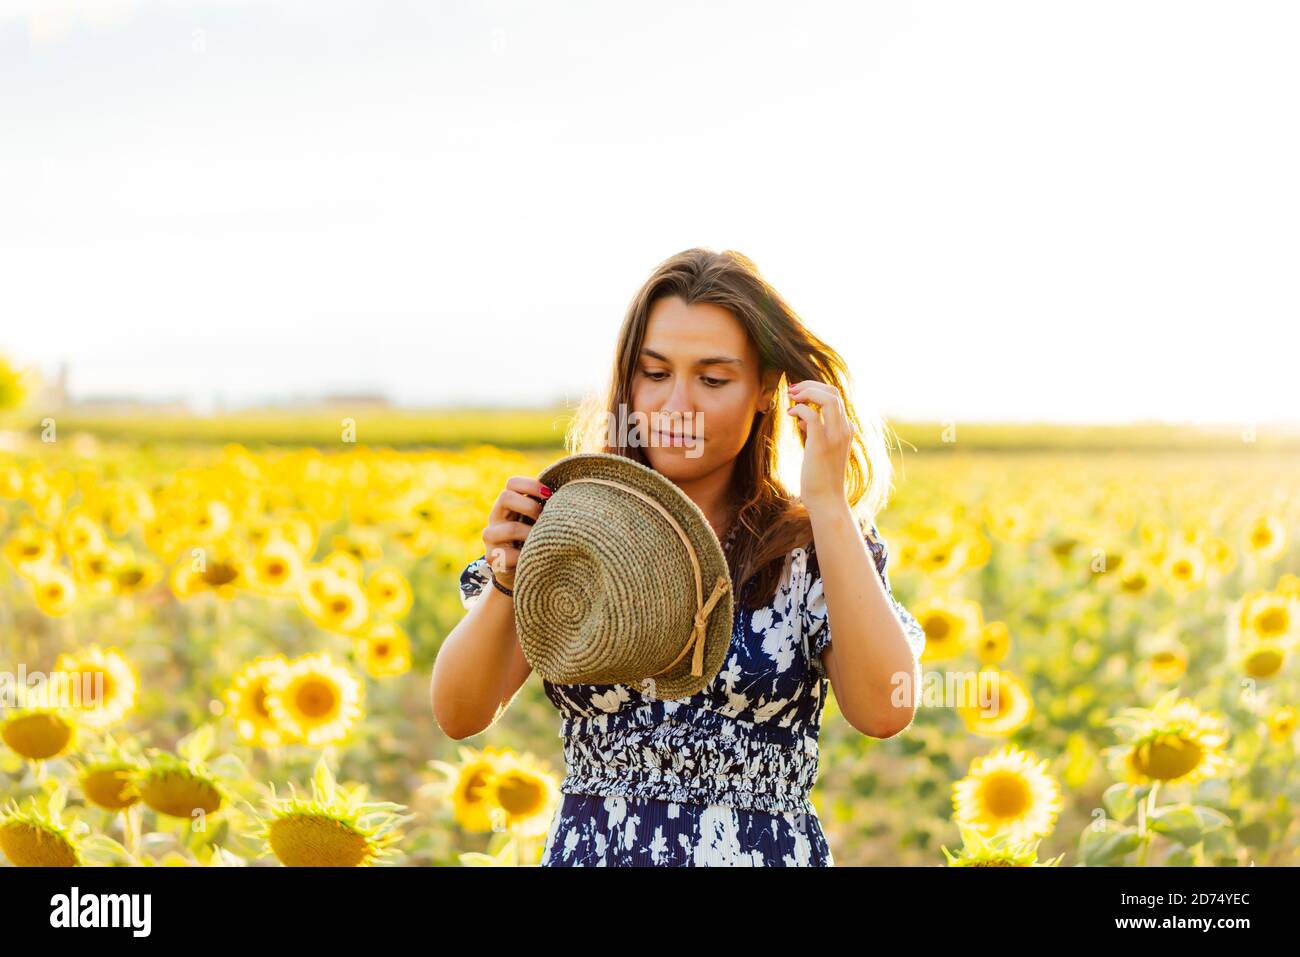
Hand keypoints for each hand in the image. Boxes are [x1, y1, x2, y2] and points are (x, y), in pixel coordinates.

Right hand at [481, 476, 551, 588]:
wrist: (521, 572)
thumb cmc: (535, 540)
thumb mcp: (538, 520)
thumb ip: (545, 507)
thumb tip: (572, 494)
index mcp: (507, 504)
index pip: (512, 483)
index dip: (531, 485)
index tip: (549, 494)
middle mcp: (495, 517)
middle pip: (506, 497)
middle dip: (531, 506)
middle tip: (545, 518)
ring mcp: (491, 537)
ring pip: (511, 528)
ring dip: (532, 533)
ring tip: (543, 540)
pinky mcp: (493, 557)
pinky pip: (511, 554)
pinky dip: (527, 556)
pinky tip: (536, 558)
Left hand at [786, 380, 851, 509]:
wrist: (827, 500)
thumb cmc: (820, 477)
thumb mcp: (819, 449)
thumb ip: (815, 432)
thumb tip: (802, 419)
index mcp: (846, 429)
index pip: (836, 397)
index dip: (815, 389)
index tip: (797, 394)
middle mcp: (844, 429)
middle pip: (833, 392)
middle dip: (810, 386)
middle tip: (791, 391)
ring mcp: (835, 436)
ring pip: (828, 398)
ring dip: (806, 393)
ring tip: (790, 398)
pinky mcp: (822, 444)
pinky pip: (812, 415)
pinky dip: (799, 409)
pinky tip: (790, 415)